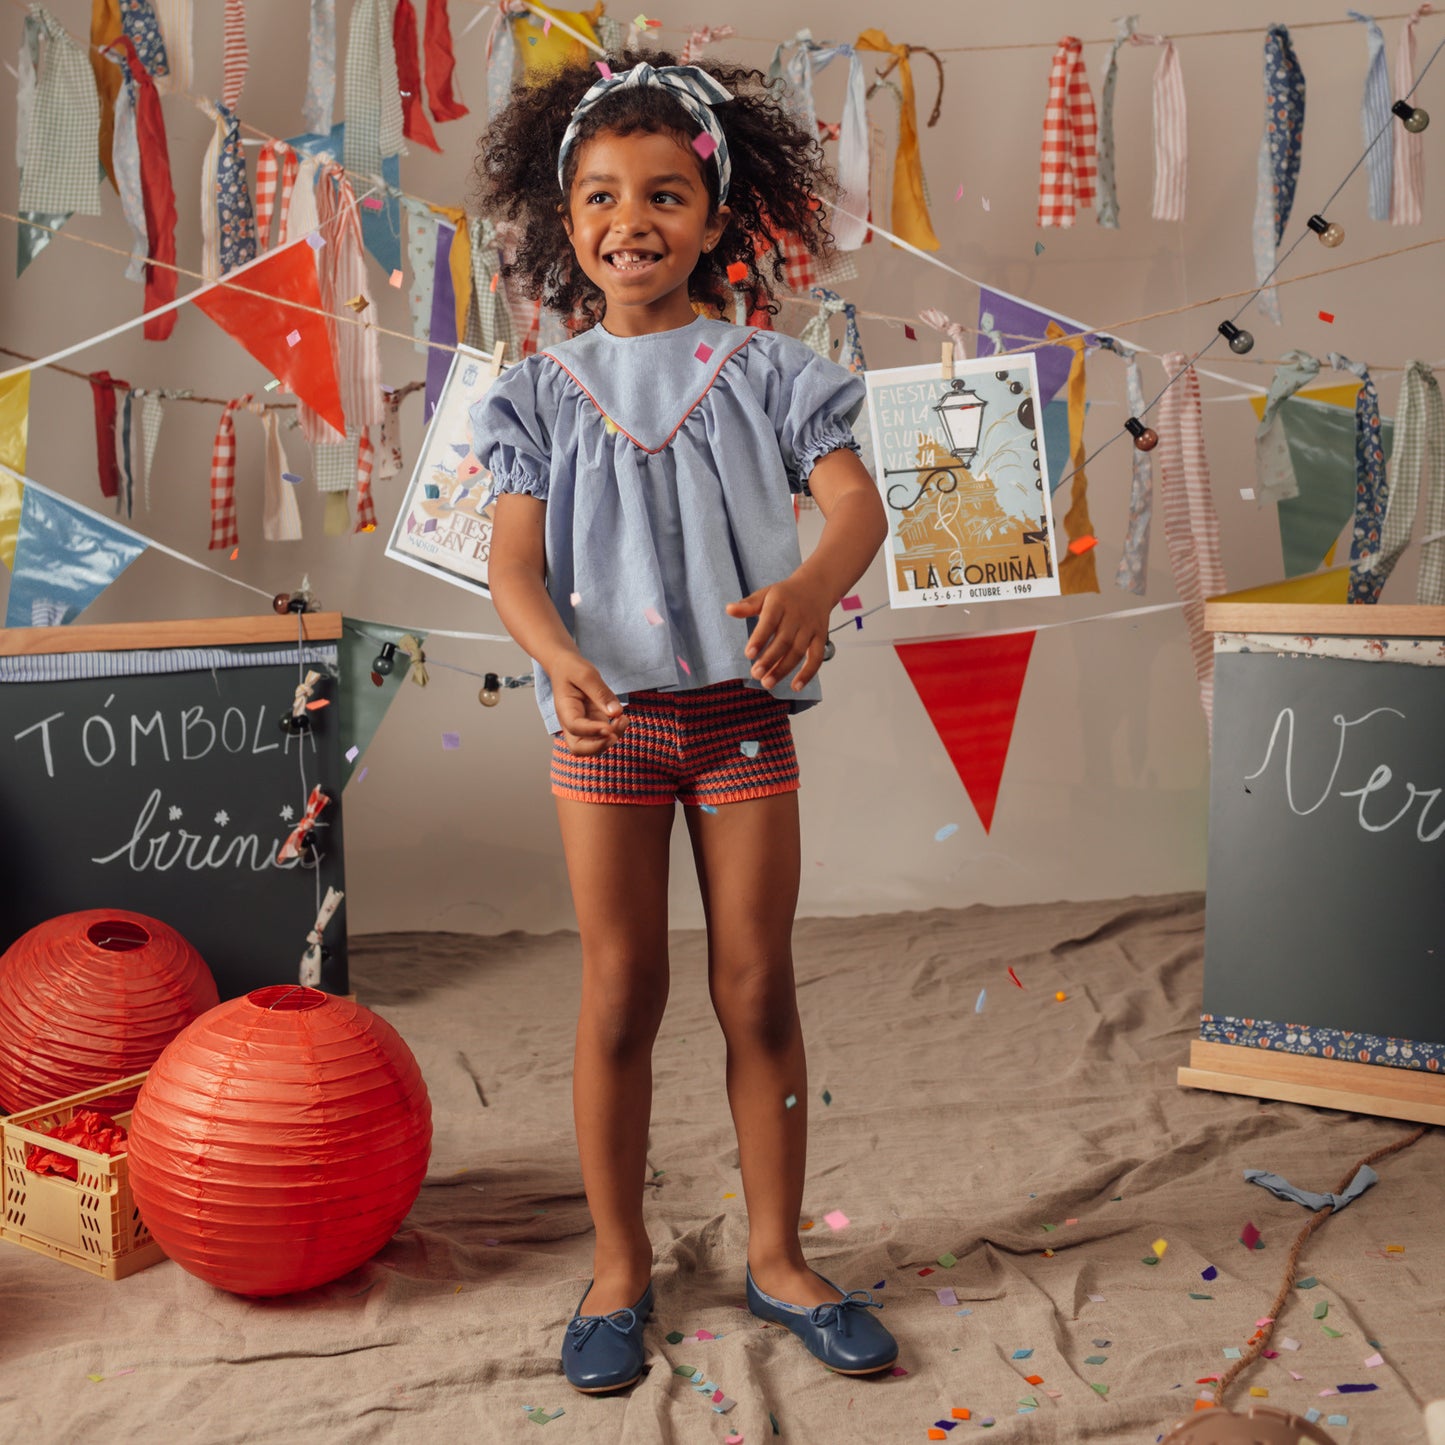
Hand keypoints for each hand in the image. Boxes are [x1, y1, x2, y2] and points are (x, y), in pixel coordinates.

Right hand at [549, 654, 628, 755]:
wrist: (565, 667)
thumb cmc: (571, 669)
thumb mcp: (586, 674)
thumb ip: (600, 693)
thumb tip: (615, 713)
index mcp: (565, 709)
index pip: (575, 727)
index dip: (592, 731)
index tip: (609, 726)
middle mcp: (571, 722)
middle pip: (578, 748)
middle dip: (599, 746)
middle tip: (615, 732)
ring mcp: (583, 725)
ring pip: (593, 747)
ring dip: (610, 740)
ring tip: (623, 720)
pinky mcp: (593, 723)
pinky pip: (603, 737)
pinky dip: (615, 733)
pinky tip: (622, 719)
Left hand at [725, 576, 832, 691]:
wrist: (816, 587)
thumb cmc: (786, 595)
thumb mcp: (766, 594)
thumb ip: (748, 605)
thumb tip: (729, 610)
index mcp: (781, 603)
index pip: (769, 622)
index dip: (759, 638)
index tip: (749, 654)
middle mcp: (797, 616)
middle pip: (784, 641)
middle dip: (770, 659)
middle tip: (755, 674)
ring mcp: (810, 628)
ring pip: (798, 652)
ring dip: (783, 669)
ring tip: (767, 682)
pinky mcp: (821, 637)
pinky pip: (816, 658)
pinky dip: (808, 673)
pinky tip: (795, 687)